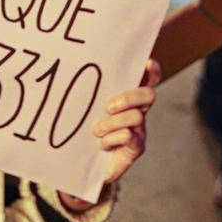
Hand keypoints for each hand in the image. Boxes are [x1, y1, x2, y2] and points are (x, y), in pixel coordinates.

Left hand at [58, 59, 162, 211]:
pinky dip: (112, 139)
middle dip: (129, 97)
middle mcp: (137, 109)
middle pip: (148, 95)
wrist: (81, 161)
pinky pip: (129, 137)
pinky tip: (101, 143)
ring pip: (137, 116)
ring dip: (113, 122)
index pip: (148, 77)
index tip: (146, 64)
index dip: (151, 70)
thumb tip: (70, 60)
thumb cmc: (80, 126)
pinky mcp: (135, 148)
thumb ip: (85, 87)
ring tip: (96, 130)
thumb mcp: (83, 104)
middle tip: (107, 106)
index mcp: (127, 94)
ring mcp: (139, 129)